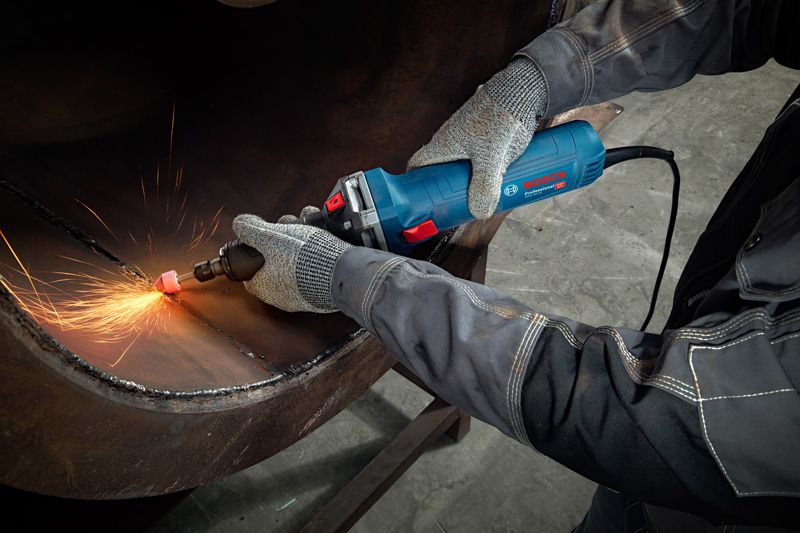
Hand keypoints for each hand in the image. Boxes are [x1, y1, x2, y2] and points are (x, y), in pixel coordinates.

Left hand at [232, 212, 351, 312]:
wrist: (344, 271)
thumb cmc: (305, 259)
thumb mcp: (271, 237)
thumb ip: (251, 230)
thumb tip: (239, 223)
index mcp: (265, 287)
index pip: (249, 273)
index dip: (251, 254)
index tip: (257, 242)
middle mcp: (283, 296)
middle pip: (273, 263)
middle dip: (279, 241)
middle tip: (286, 227)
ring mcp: (304, 293)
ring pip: (294, 262)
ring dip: (298, 241)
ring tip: (306, 226)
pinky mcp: (322, 289)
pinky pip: (313, 268)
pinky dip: (315, 252)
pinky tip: (321, 237)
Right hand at [408, 58, 546, 218]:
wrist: (522, 91)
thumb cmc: (499, 118)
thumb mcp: (492, 158)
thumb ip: (486, 186)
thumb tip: (480, 213)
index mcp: (442, 144)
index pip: (418, 164)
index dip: (416, 182)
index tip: (422, 199)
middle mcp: (451, 141)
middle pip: (441, 170)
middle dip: (448, 189)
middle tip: (458, 208)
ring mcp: (468, 139)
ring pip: (462, 166)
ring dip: (469, 182)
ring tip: (481, 200)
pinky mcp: (486, 138)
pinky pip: (480, 160)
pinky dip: (484, 172)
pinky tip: (497, 183)